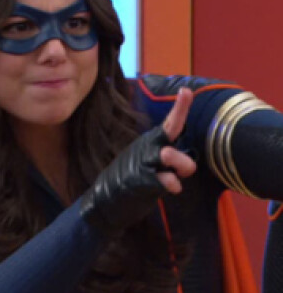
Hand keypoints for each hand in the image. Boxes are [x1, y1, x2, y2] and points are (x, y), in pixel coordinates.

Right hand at [80, 88, 196, 234]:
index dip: (180, 107)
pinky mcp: (143, 180)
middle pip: (173, 133)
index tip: (187, 90)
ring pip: (171, 154)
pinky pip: (168, 180)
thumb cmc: (129, 181)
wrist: (103, 201)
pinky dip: (172, 186)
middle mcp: (148, 148)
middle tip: (184, 169)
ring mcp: (145, 163)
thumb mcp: (146, 163)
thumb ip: (168, 160)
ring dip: (180, 168)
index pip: (170, 123)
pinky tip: (168, 191)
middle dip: (184, 144)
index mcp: (151, 142)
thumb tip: (188, 165)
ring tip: (172, 180)